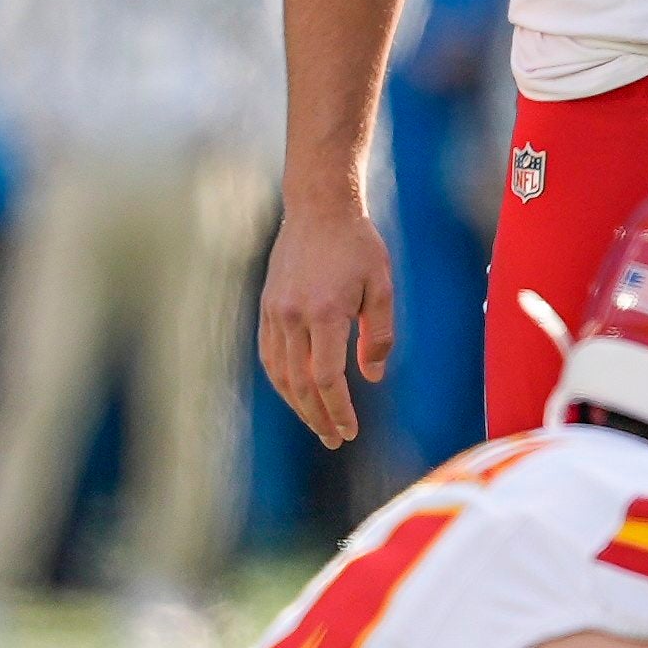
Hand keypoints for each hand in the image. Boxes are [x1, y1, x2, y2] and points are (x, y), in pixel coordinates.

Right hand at [260, 191, 394, 446]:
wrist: (318, 208)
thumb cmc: (358, 245)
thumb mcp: (381, 287)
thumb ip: (378, 336)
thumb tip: (371, 378)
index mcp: (324, 312)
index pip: (327, 378)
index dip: (338, 410)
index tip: (350, 431)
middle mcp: (293, 316)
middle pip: (301, 384)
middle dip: (319, 418)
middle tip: (336, 440)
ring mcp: (274, 312)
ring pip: (280, 374)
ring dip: (298, 406)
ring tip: (318, 425)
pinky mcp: (266, 307)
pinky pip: (270, 355)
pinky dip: (282, 381)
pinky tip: (298, 395)